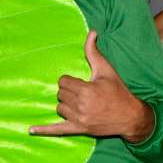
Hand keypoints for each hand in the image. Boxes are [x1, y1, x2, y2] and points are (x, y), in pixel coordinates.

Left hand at [31, 32, 153, 141]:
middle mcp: (81, 105)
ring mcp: (79, 119)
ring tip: (80, 104)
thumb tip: (92, 32)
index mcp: (86, 90)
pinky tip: (31, 129)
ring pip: (59, 108)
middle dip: (69, 92)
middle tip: (83, 93)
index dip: (70, 81)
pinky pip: (57, 130)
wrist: (131, 117)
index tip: (81, 83)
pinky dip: (44, 130)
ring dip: (66, 105)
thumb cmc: (119, 92)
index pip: (63, 81)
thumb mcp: (106, 70)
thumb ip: (94, 52)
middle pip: (60, 94)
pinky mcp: (79, 129)